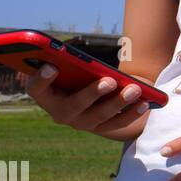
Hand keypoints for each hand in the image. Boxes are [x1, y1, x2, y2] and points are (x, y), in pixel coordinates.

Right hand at [17, 64, 150, 140]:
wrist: (94, 96)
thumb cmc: (77, 75)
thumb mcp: (70, 68)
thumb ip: (67, 62)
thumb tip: (71, 52)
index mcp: (46, 95)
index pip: (36, 88)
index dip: (41, 79)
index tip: (52, 66)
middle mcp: (60, 113)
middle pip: (74, 105)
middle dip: (92, 93)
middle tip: (109, 81)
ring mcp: (81, 123)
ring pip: (99, 116)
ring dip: (118, 102)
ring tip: (134, 90)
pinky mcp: (102, 128)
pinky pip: (117, 123)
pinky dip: (131, 113)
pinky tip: (145, 102)